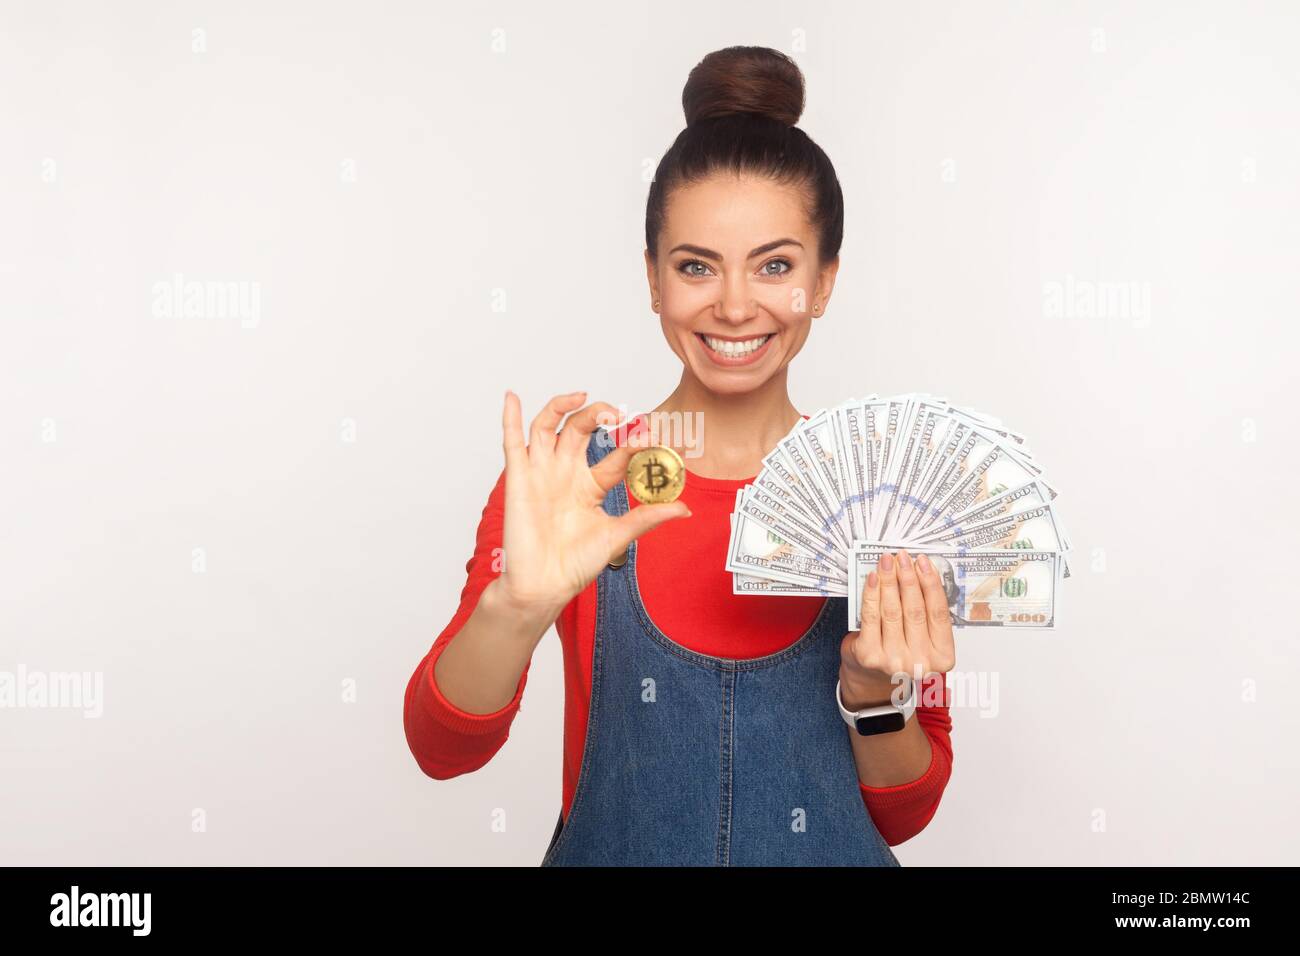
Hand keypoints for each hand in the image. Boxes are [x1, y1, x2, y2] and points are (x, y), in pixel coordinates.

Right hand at [494, 390, 690, 621]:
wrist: (544, 585)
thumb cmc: (575, 564)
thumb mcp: (617, 535)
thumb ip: (647, 517)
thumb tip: (684, 509)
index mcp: (590, 485)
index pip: (614, 454)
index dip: (631, 442)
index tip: (649, 435)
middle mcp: (565, 473)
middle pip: (580, 428)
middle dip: (598, 414)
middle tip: (617, 414)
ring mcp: (541, 473)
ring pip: (548, 426)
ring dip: (562, 405)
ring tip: (582, 396)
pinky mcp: (518, 478)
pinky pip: (512, 442)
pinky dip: (511, 418)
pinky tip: (513, 397)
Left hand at [838, 549, 955, 708]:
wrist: (871, 679)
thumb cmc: (900, 651)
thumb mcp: (922, 637)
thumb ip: (924, 611)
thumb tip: (917, 571)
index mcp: (942, 657)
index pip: (939, 613)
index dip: (931, 584)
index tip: (923, 562)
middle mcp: (920, 662)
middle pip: (915, 610)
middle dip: (908, 578)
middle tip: (903, 557)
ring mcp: (894, 661)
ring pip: (892, 611)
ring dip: (889, 581)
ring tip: (887, 561)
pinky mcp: (870, 656)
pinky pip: (871, 617)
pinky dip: (871, 594)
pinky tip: (873, 578)